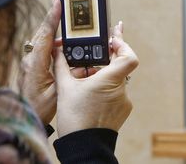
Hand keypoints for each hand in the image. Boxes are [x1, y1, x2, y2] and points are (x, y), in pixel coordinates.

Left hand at [19, 0, 97, 124]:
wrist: (23, 117)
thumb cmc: (39, 108)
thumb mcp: (59, 93)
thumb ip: (72, 77)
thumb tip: (86, 64)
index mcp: (36, 64)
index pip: (46, 35)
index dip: (53, 17)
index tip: (58, 0)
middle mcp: (30, 58)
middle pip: (43, 30)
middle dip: (52, 12)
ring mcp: (30, 60)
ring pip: (42, 36)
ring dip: (53, 24)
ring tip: (62, 9)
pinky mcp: (32, 63)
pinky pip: (42, 45)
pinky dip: (52, 37)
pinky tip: (63, 39)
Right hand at [54, 22, 138, 137]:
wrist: (83, 147)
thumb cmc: (74, 118)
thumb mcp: (65, 88)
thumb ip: (62, 65)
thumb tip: (57, 51)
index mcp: (110, 80)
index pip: (129, 56)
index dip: (122, 44)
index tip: (112, 39)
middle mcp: (121, 90)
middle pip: (121, 65)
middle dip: (108, 57)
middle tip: (99, 46)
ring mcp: (124, 101)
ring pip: (116, 79)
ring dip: (104, 74)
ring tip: (86, 76)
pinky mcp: (122, 110)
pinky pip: (116, 92)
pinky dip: (106, 88)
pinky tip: (91, 91)